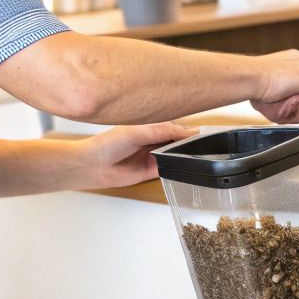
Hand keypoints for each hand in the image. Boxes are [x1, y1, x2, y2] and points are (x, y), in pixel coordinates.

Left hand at [79, 122, 196, 188]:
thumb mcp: (137, 132)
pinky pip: (168, 168)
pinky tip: (184, 164)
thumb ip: (161, 131)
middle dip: (188, 142)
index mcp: (148, 127)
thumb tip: (184, 132)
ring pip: (174, 155)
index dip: (186, 130)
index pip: (173, 127)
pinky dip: (176, 167)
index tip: (201, 133)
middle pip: (176, 141)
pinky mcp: (151, 171)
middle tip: (205, 144)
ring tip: (197, 153)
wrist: (93, 165)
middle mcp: (151, 141)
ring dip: (183, 154)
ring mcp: (152, 156)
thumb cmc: (107, 144)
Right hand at [251, 50, 298, 123]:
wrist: (250, 77)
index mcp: (295, 56)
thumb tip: (278, 91)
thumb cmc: (252, 79)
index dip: (296, 92)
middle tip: (284, 101)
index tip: (283, 96)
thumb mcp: (267, 76)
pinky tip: (294, 106)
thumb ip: (279, 81)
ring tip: (286, 103)